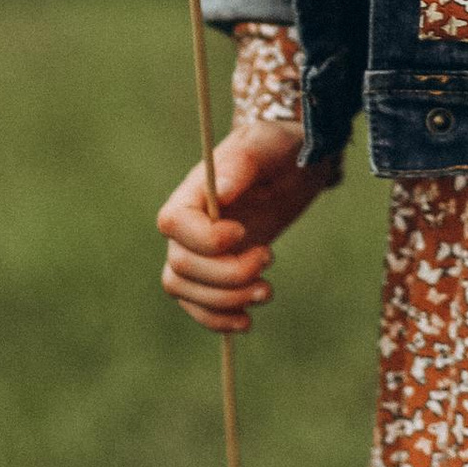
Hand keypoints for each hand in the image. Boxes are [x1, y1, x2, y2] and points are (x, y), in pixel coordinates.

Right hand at [158, 115, 339, 333]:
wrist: (294, 164)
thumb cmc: (278, 148)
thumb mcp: (266, 146)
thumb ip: (241, 165)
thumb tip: (219, 191)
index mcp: (192, 191)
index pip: (174, 224)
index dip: (204, 239)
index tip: (242, 233)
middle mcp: (188, 224)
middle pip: (181, 265)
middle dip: (226, 274)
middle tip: (268, 257)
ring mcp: (197, 250)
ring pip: (183, 289)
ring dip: (224, 301)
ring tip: (266, 291)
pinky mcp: (213, 272)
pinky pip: (196, 305)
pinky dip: (218, 320)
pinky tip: (246, 320)